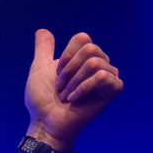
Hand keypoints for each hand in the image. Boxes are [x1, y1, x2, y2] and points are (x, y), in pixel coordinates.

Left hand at [26, 30, 122, 147]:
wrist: (45, 122)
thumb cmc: (42, 100)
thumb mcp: (39, 69)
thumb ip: (43, 49)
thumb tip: (42, 30)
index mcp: (84, 57)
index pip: (82, 38)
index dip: (66, 56)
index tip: (57, 74)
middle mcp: (99, 63)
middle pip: (90, 48)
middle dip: (68, 70)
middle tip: (61, 87)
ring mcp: (108, 76)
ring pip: (94, 62)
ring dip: (73, 81)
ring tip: (66, 96)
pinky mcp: (114, 89)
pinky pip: (102, 76)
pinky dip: (83, 88)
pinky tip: (75, 100)